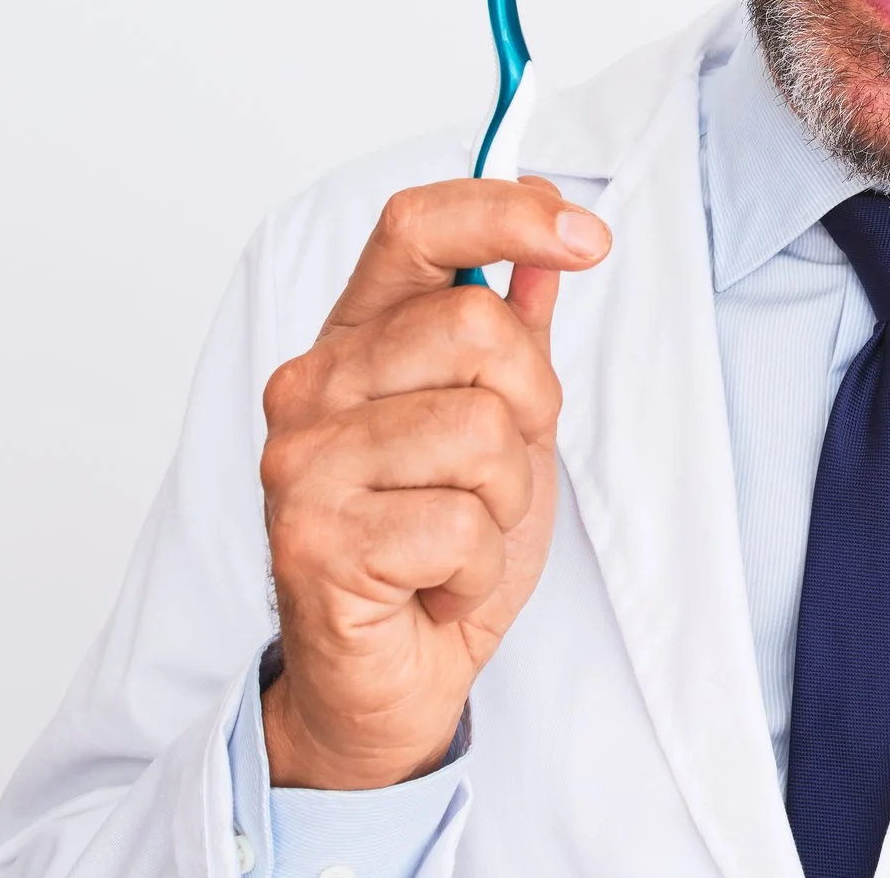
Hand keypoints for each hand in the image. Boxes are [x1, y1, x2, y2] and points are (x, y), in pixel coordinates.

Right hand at [257, 176, 609, 788]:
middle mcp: (312, 386)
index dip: (506, 213)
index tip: (585, 237)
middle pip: (476, 328)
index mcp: (354, 340)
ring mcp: (303, 462)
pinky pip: (461, 524)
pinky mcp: (312, 540)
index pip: (414, 227)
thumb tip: (551, 242)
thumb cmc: (438, 548)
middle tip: (494, 475)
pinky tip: (438, 583)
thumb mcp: (503, 428)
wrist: (387, 677)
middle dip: (528, 407)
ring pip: (480, 431)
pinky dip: (477, 566)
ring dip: (504, 500)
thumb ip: (518, 335)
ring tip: (459, 536)